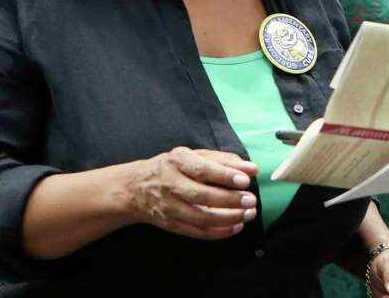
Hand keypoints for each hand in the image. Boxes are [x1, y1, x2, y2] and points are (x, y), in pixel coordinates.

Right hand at [124, 147, 259, 239]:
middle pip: (202, 196)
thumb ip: (224, 160)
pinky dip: (219, 232)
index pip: (203, 169)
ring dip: (229, 218)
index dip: (225, 176)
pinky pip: (198, 232)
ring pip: (201, 217)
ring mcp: (170, 207)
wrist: (136, 188)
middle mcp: (171, 184)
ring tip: (248, 214)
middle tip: (251, 200)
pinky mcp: (171, 224)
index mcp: (178, 161)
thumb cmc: (173, 167)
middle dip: (230, 200)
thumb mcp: (195, 155)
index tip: (245, 180)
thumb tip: (251, 169)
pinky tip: (236, 226)